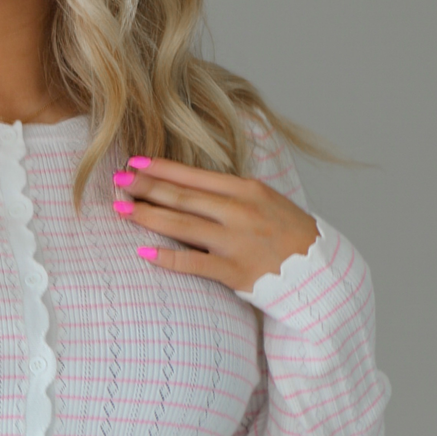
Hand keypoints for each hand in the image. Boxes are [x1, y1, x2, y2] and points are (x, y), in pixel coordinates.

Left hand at [112, 156, 319, 293]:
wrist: (319, 271)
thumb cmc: (288, 235)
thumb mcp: (266, 201)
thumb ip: (230, 194)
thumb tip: (189, 186)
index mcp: (247, 189)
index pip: (195, 175)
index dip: (161, 168)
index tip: (134, 162)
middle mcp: (240, 212)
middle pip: (183, 197)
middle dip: (146, 187)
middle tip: (117, 182)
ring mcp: (236, 242)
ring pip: (183, 226)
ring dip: (148, 216)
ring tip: (121, 210)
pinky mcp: (235, 272)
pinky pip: (194, 263)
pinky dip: (167, 257)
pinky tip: (143, 251)